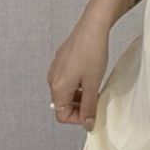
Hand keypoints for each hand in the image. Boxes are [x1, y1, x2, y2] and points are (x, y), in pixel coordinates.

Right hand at [47, 13, 109, 130]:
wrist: (93, 25)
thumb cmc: (93, 52)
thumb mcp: (93, 84)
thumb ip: (89, 107)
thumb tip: (87, 124)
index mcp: (57, 87)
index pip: (62, 116)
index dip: (78, 119)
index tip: (93, 113)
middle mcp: (52, 78)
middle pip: (62, 103)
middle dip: (79, 106)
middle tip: (96, 100)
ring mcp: (55, 67)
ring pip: (65, 90)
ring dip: (79, 94)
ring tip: (95, 86)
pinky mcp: (61, 59)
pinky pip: (66, 78)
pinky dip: (77, 82)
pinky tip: (90, 73)